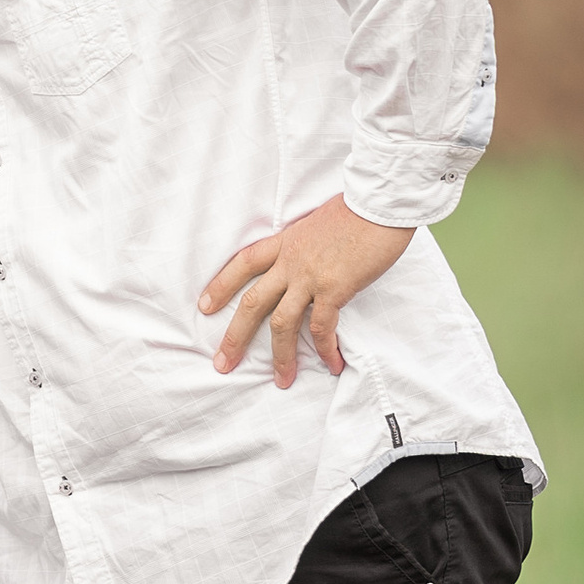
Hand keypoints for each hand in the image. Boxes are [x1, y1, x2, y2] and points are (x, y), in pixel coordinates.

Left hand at [198, 192, 412, 387]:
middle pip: (252, 303)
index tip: (204, 306)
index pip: (243, 264)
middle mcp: (291, 262)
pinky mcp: (335, 289)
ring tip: (281, 379)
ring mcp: (310, 277)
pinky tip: (331, 364)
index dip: (221, 285)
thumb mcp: (319, 222)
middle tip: (223, 362)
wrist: (379, 203)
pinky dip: (325, 350)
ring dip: (281, 356)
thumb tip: (311, 255)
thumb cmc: (357, 209)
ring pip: (282, 324)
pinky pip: (323, 328)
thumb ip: (307, 243)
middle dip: (235, 336)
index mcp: (285, 242)